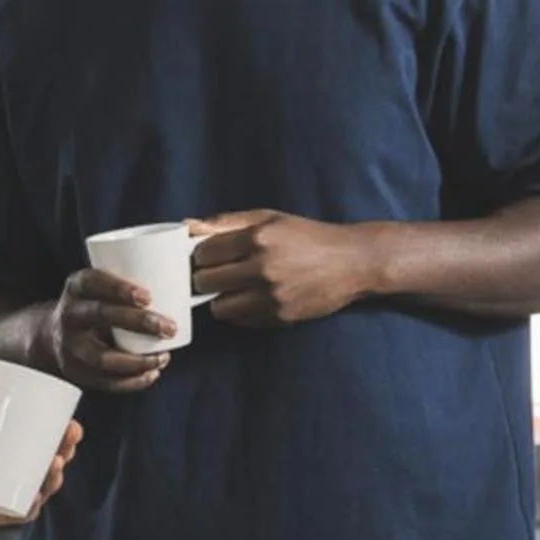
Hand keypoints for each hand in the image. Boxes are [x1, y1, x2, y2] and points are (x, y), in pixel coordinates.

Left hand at [0, 422, 83, 533]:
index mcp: (26, 453)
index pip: (55, 443)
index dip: (68, 436)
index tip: (72, 425)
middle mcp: (28, 474)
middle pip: (57, 463)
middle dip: (67, 451)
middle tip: (66, 441)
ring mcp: (21, 494)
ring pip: (47, 486)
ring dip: (55, 476)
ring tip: (54, 463)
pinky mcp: (9, 512)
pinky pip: (27, 510)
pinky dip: (34, 504)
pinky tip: (36, 496)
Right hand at [38, 267, 173, 393]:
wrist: (52, 335)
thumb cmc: (94, 305)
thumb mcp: (99, 288)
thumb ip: (128, 284)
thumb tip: (183, 279)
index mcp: (76, 288)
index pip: (92, 281)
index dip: (118, 288)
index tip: (147, 296)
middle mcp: (69, 316)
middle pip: (100, 315)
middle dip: (138, 322)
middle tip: (168, 327)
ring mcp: (70, 347)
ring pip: (102, 357)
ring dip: (137, 361)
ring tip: (163, 357)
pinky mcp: (76, 372)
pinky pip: (105, 382)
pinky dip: (132, 382)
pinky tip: (152, 374)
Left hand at [187, 210, 380, 326]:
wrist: (352, 262)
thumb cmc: (308, 236)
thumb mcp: (269, 218)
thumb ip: (227, 222)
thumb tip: (187, 226)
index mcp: (258, 237)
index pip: (205, 253)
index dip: (202, 256)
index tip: (208, 256)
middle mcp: (262, 268)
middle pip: (206, 282)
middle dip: (206, 278)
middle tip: (216, 274)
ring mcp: (271, 296)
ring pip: (219, 308)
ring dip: (221, 299)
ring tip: (233, 290)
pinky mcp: (280, 317)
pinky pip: (241, 321)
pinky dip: (240, 312)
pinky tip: (252, 299)